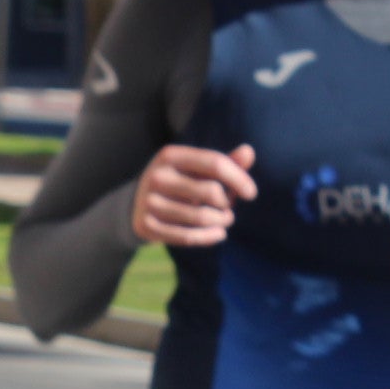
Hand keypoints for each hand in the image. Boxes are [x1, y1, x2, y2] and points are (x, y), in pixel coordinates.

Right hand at [131, 143, 255, 245]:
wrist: (139, 203)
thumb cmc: (180, 182)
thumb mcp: (197, 168)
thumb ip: (225, 161)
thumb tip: (249, 151)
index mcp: (170, 155)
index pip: (214, 163)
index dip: (238, 178)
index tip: (251, 193)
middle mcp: (157, 176)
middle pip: (211, 191)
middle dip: (227, 203)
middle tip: (228, 208)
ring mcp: (149, 202)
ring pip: (201, 217)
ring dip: (221, 221)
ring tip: (224, 220)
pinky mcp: (147, 225)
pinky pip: (188, 237)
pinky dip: (210, 237)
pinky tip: (219, 234)